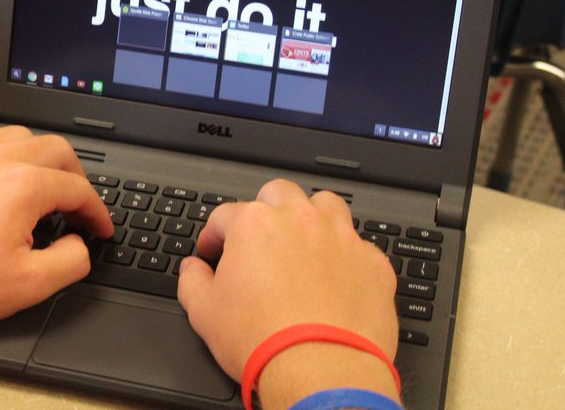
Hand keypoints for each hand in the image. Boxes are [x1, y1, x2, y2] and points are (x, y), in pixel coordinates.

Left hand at [0, 125, 112, 326]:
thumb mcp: (26, 285)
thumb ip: (69, 262)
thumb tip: (79, 246)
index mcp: (24, 185)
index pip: (78, 188)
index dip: (98, 211)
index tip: (100, 229)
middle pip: (56, 148)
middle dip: (77, 175)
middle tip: (80, 203)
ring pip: (21, 136)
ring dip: (43, 158)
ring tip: (46, 186)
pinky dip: (8, 158)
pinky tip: (2, 184)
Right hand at [176, 179, 397, 392]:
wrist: (320, 372)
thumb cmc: (264, 339)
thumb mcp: (204, 312)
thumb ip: (192, 280)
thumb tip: (193, 270)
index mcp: (254, 224)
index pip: (225, 215)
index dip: (213, 235)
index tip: (212, 252)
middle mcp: (300, 221)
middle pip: (279, 193)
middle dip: (265, 208)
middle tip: (259, 237)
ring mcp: (341, 239)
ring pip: (327, 205)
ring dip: (312, 217)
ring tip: (303, 242)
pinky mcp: (372, 264)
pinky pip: (360, 247)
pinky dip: (346, 257)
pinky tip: (337, 277)